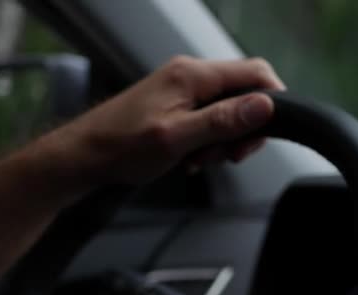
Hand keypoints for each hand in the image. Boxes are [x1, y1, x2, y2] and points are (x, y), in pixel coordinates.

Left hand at [43, 56, 284, 187]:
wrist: (84, 156)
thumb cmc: (121, 146)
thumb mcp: (178, 137)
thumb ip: (223, 120)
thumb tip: (265, 106)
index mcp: (193, 75)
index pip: (255, 72)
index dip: (273, 100)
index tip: (271, 131)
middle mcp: (191, 75)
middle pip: (244, 93)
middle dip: (244, 128)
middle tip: (230, 156)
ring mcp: (184, 89)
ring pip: (229, 110)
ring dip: (224, 139)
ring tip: (200, 159)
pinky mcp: (178, 104)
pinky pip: (210, 119)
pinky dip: (209, 141)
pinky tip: (191, 157)